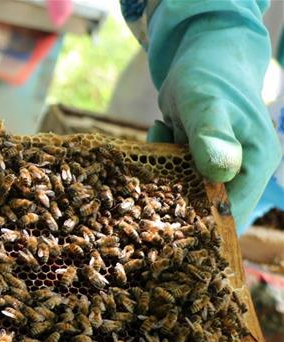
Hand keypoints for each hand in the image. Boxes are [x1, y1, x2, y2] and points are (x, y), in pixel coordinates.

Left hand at [144, 0, 280, 227]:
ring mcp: (218, 171)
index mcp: (254, 166)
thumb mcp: (206, 102)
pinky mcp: (197, 165)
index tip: (159, 220)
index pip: (228, 216)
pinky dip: (157, 166)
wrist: (203, 56)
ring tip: (157, 145)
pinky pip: (172, 180)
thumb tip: (220, 168)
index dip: (195, 227)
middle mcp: (241, 174)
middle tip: (144, 182)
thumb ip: (211, 134)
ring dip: (160, 184)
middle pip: (204, 214)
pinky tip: (160, 133)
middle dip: (170, 207)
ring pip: (184, 199)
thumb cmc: (208, 75)